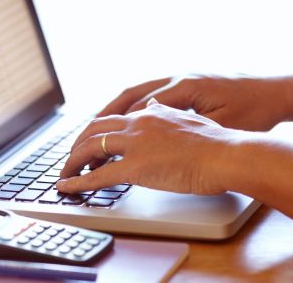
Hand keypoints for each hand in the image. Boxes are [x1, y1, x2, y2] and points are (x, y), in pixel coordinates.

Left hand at [57, 102, 238, 193]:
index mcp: (150, 113)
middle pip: (94, 129)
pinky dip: (77, 182)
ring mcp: (135, 144)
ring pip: (90, 148)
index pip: (114, 119)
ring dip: (73, 161)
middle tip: (71, 157)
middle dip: (78, 144)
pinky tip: (67, 187)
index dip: (98, 132)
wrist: (227, 154)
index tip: (91, 142)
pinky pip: (97, 175)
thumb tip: (155, 105)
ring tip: (65, 174)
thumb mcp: (189, 119)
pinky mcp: (136, 167)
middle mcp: (138, 124)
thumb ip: (167, 113)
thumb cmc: (217, 143)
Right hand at [98, 74, 288, 131]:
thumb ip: (191, 132)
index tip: (100, 145)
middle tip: (85, 133)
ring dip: (115, 107)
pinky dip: (133, 105)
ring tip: (96, 125)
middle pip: (131, 94)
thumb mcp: (224, 125)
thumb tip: (161, 143)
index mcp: (186, 87)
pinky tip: (127, 119)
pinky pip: (151, 93)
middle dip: (105, 113)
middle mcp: (179, 79)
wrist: (279, 90)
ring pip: (138, 91)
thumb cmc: (256, 109)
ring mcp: (182, 79)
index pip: (140, 107)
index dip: (117, 127)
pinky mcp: (187, 84)